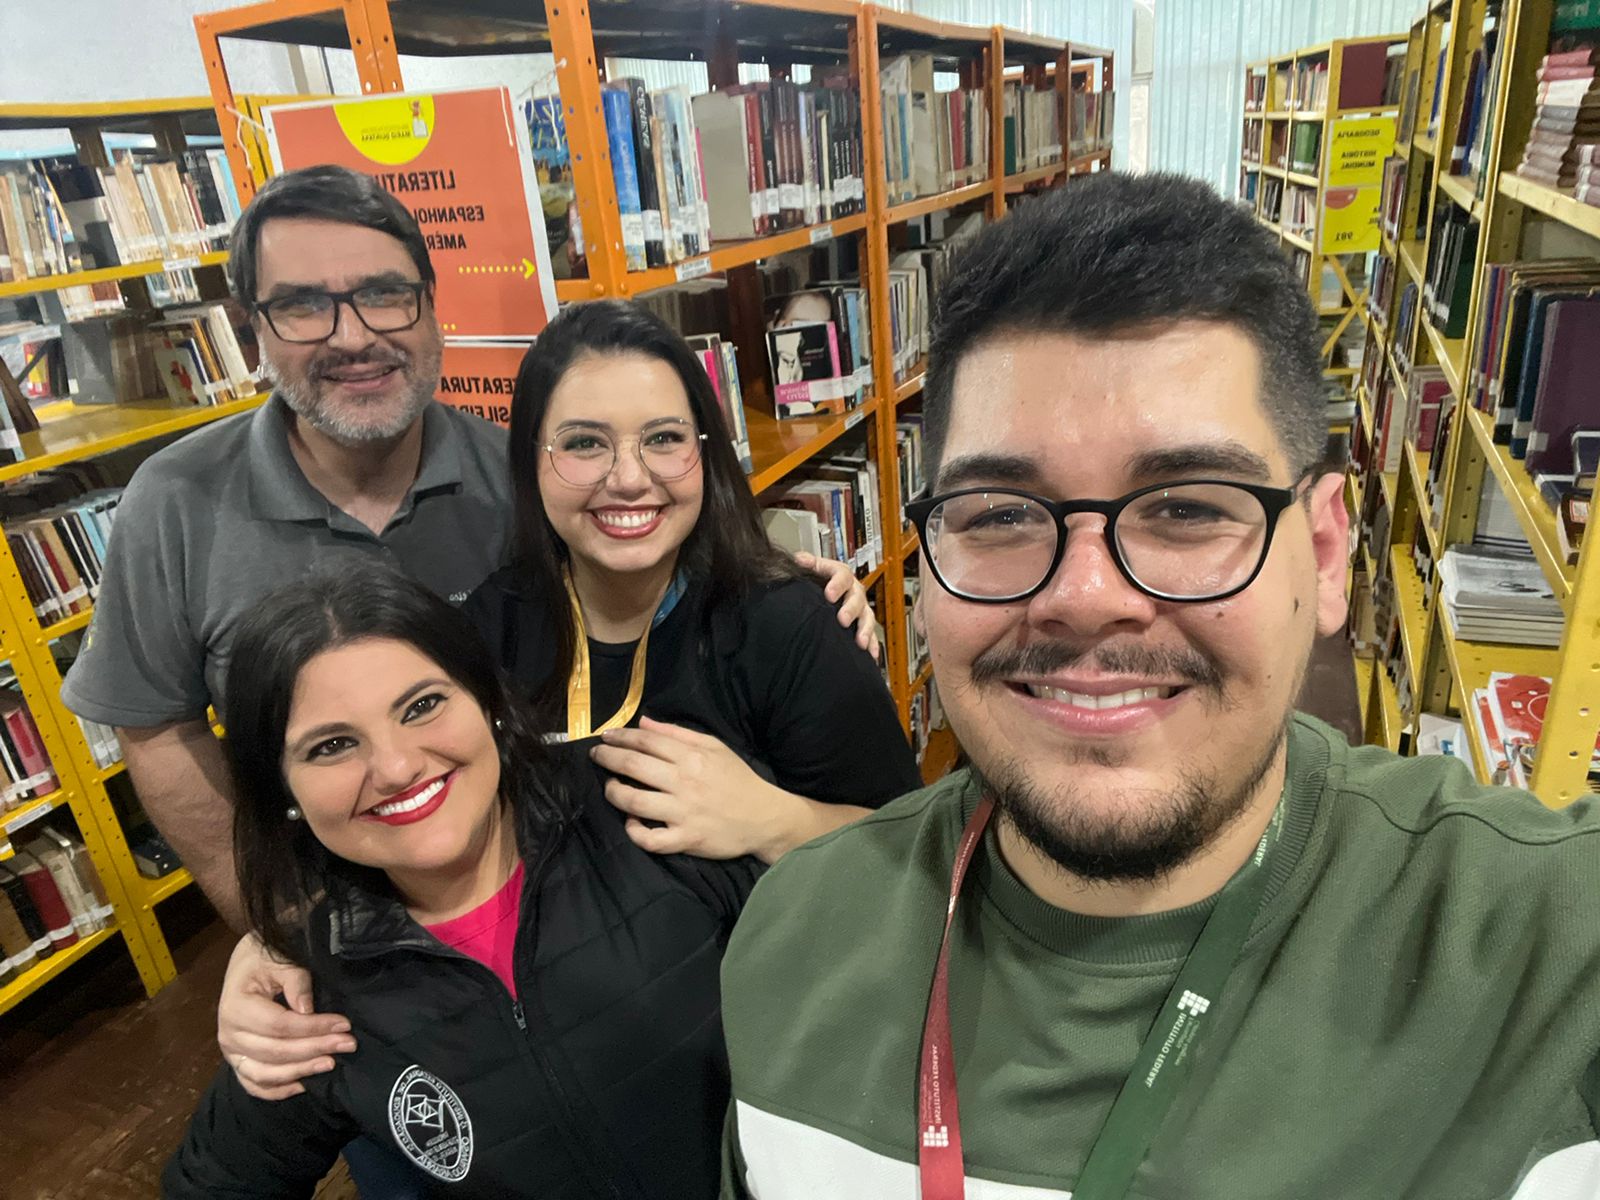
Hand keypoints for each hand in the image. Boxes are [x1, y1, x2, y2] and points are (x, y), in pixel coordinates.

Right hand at [217, 933, 355, 1099]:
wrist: (247, 962)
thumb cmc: (264, 957)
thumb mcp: (280, 958)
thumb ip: (295, 981)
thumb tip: (307, 1010)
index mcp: (235, 1007)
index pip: (279, 1025)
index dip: (313, 1027)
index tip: (344, 1024)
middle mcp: (228, 1035)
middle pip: (275, 1051)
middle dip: (315, 1049)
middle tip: (348, 1044)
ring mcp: (231, 1052)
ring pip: (265, 1074)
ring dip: (301, 1071)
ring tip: (331, 1063)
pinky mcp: (238, 1062)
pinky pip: (255, 1085)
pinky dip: (278, 1090)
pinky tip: (304, 1084)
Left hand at [592, 718, 804, 863]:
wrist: (764, 817)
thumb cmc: (738, 779)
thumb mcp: (714, 747)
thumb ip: (678, 733)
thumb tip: (644, 722)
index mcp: (692, 757)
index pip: (646, 742)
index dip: (621, 737)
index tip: (606, 737)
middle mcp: (684, 782)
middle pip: (633, 766)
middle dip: (607, 759)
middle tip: (596, 757)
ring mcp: (683, 813)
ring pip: (635, 803)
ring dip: (614, 793)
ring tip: (610, 788)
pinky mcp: (686, 839)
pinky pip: (651, 839)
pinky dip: (635, 832)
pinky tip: (631, 823)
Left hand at [794, 550, 880, 661]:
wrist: (823, 595)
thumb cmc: (816, 581)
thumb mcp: (810, 569)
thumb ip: (806, 563)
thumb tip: (800, 559)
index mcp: (840, 575)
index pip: (842, 574)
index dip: (837, 584)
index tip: (829, 594)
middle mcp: (853, 590)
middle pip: (857, 597)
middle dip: (850, 609)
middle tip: (842, 619)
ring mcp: (860, 608)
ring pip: (867, 617)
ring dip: (864, 629)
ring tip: (860, 641)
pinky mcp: (863, 624)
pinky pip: (871, 634)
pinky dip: (872, 644)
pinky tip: (871, 655)